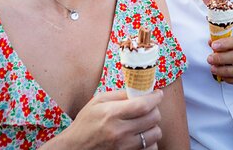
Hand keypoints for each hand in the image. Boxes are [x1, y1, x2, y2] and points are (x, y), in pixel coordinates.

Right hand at [46, 89, 162, 149]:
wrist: (74, 148)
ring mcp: (124, 147)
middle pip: (153, 118)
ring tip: (144, 123)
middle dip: (154, 110)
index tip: (158, 94)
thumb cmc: (85, 123)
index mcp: (111, 114)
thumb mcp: (97, 102)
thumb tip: (139, 89)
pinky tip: (141, 136)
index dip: (155, 98)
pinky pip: (151, 149)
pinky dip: (150, 142)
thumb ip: (119, 95)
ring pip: (155, 134)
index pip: (143, 105)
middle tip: (149, 108)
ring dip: (153, 126)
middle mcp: (119, 132)